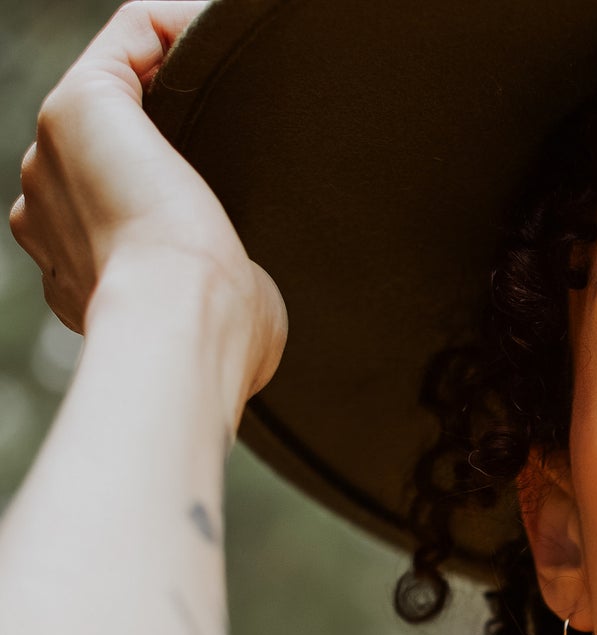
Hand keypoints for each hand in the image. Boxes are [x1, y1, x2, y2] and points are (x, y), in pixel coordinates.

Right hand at [8, 2, 283, 392]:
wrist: (186, 327)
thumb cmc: (217, 341)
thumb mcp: (215, 318)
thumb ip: (214, 292)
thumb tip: (249, 291)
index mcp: (79, 262)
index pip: (113, 207)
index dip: (170, 187)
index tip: (235, 179)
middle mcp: (47, 205)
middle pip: (108, 149)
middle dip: (173, 137)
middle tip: (247, 140)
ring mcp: (54, 153)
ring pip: (118, 93)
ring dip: (179, 81)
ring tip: (246, 91)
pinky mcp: (82, 104)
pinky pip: (131, 35)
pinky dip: (179, 26)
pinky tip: (226, 38)